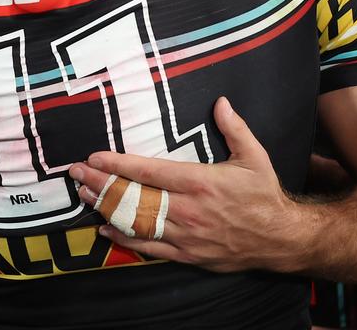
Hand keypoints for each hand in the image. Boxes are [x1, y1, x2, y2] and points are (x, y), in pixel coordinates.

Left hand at [69, 97, 297, 272]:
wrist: (280, 239)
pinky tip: (106, 229)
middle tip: (76, 175)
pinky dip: (125, 238)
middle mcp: (187, 209)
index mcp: (200, 181)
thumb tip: (221, 102)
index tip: (94, 158)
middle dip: (102, 184)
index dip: (117, 165)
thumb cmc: (265, 195)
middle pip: (135, 196)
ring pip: (137, 221)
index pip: (149, 171)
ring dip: (107, 208)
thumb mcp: (254, 155)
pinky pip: (149, 247)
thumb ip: (234, 128)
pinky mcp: (187, 254)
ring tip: (85, 197)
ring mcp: (185, 234)